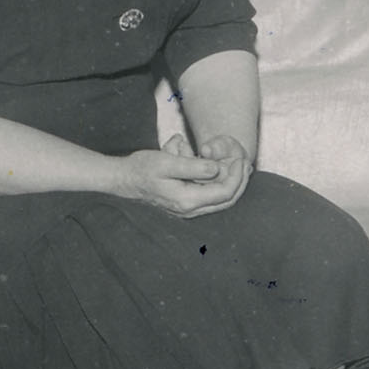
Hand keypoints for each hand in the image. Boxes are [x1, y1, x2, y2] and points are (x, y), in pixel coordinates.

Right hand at [122, 141, 247, 217]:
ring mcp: (188, 209)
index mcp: (187, 200)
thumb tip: (217, 169)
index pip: (225, 192)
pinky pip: (211, 198)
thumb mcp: (167, 162)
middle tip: (245, 163)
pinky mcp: (185, 204)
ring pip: (220, 201)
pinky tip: (223, 171)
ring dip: (232, 184)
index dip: (236, 176)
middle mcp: (190, 209)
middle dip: (239, 181)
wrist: (123, 179)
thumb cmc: (142, 168)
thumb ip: (193, 167)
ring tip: (239, 166)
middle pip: (227, 200)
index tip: (239, 159)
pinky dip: (221, 185)